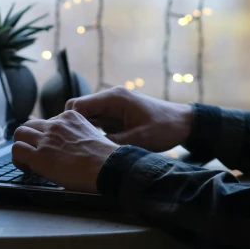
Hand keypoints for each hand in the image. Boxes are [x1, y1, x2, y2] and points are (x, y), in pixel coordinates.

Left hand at [12, 110, 118, 192]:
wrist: (108, 167)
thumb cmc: (105, 157)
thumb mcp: (92, 134)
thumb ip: (77, 134)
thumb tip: (69, 145)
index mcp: (69, 117)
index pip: (46, 121)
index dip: (44, 136)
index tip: (47, 147)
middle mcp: (55, 124)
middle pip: (29, 124)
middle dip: (29, 138)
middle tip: (33, 152)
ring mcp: (46, 139)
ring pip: (19, 134)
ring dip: (21, 146)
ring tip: (27, 161)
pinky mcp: (39, 156)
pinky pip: (17, 150)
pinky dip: (18, 160)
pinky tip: (27, 169)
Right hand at [66, 87, 192, 151]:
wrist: (183, 123)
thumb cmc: (164, 128)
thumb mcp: (138, 140)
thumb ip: (112, 143)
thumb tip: (88, 150)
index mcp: (114, 98)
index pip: (78, 105)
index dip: (69, 122)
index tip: (67, 141)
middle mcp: (110, 98)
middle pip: (78, 109)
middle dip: (72, 127)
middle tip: (70, 147)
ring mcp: (111, 106)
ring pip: (85, 116)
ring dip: (81, 130)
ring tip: (77, 149)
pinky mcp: (115, 115)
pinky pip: (95, 121)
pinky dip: (90, 132)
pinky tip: (91, 147)